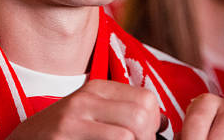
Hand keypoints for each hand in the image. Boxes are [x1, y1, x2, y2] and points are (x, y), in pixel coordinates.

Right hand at [7, 79, 159, 139]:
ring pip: (128, 134)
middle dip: (145, 138)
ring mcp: (74, 119)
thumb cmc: (62, 133)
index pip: (147, 99)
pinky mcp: (64, 136)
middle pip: (141, 116)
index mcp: (98, 89)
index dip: (153, 123)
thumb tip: (162, 123)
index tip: (144, 136)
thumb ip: (121, 111)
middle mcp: (86, 99)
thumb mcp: (89, 112)